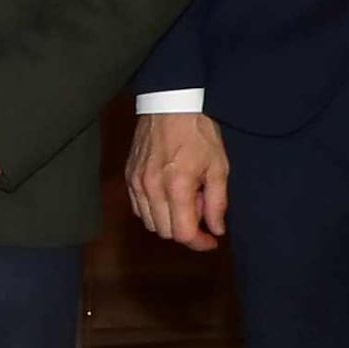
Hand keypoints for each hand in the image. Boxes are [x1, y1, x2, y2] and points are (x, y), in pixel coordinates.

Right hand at [127, 109, 227, 249]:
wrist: (170, 105)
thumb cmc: (198, 133)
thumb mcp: (219, 167)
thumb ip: (218, 202)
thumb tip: (216, 229)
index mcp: (177, 186)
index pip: (182, 233)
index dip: (199, 242)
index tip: (211, 239)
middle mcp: (152, 188)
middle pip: (165, 232)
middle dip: (186, 229)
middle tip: (201, 208)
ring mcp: (137, 183)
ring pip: (150, 222)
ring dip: (170, 220)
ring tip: (185, 198)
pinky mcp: (129, 177)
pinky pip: (139, 208)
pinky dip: (154, 210)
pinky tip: (168, 194)